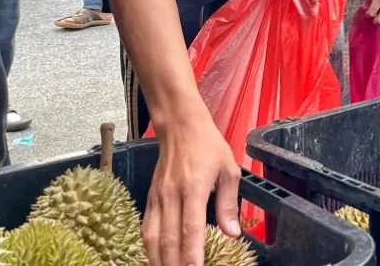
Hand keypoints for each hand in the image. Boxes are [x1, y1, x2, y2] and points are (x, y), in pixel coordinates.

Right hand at [143, 116, 240, 265]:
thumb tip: (232, 233)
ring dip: (160, 258)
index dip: (192, 252)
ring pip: (153, 236)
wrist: (180, 126)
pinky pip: (147, 227)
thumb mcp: (229, 170)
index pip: (191, 227)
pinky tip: (157, 257)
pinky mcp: (150, 198)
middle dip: (175, 262)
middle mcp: (172, 194)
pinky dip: (150, 246)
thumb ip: (228, 203)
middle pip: (169, 238)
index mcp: (194, 187)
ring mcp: (157, 197)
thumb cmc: (209, 146)